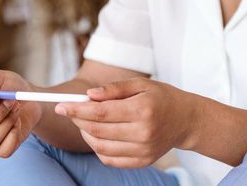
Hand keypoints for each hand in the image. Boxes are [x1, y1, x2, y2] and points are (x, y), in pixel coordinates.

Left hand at [54, 77, 196, 167]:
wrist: (186, 120)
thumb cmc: (161, 97)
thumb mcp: (140, 84)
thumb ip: (114, 89)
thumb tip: (88, 95)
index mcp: (142, 110)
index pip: (101, 113)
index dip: (77, 110)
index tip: (61, 105)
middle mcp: (143, 133)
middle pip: (98, 131)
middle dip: (77, 120)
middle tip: (69, 111)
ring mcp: (143, 150)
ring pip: (101, 147)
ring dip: (85, 135)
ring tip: (84, 122)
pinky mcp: (142, 162)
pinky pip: (110, 159)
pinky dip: (98, 148)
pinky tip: (98, 135)